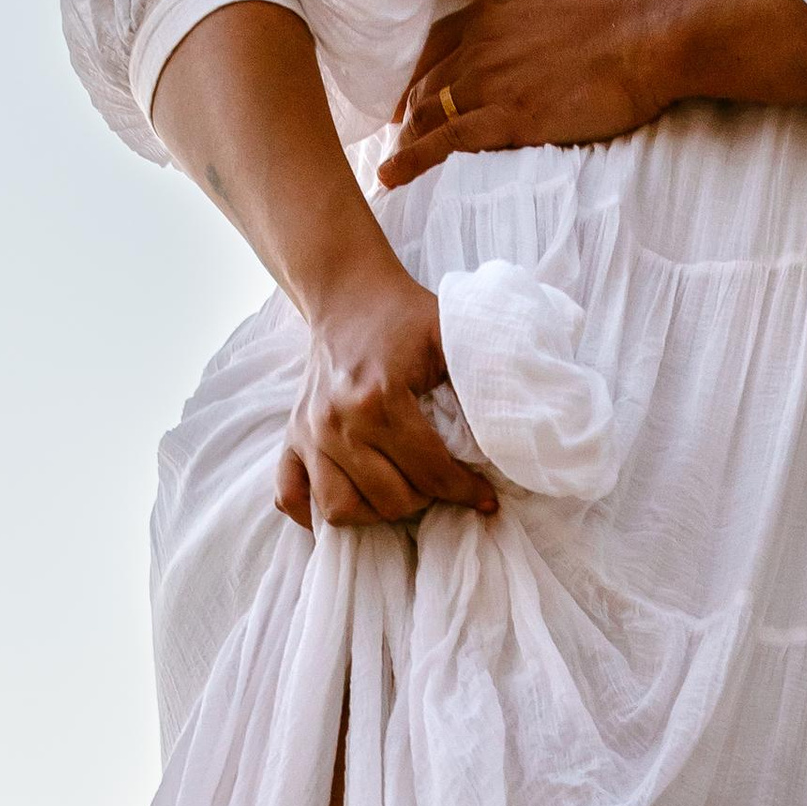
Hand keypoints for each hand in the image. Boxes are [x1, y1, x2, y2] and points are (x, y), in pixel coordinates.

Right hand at [274, 268, 495, 529]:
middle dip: (426, 500)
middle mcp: (335, 422)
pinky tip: (352, 502)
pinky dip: (315, 512)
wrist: (348, 293)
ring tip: (402, 491)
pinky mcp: (289, 438)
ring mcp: (307, 433)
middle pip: (389, 500)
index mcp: (378, 398)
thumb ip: (483, 376)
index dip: (465, 492)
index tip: (485, 499)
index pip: (430, 472)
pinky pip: (291, 498)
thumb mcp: (451, 334)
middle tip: (442, 485)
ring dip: (377, 511)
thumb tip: (516, 429)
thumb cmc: (406, 317)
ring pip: (340, 510)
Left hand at [376, 0, 672, 183]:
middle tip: (402, 136)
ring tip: (396, 162)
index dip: (417, 72)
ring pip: (430, 115)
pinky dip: (414, 160)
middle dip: (409, 111)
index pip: (434, 46)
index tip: (409, 95)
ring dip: (408, 139)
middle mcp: (480, 48)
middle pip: (426, 84)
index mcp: (488, 11)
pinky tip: (393, 178)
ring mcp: (492, 85)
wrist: (651, 33)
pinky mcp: (510, 120)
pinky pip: (448, 143)